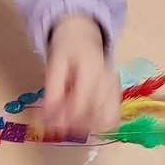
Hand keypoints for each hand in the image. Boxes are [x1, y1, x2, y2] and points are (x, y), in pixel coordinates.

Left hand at [42, 16, 117, 138]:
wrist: (83, 36)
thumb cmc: (67, 50)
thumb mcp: (54, 65)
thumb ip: (52, 91)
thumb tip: (48, 117)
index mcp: (91, 68)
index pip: (80, 101)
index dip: (65, 117)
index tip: (50, 124)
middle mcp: (107, 79)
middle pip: (95, 113)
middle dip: (74, 125)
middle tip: (57, 126)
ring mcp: (115, 87)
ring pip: (107, 118)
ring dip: (88, 128)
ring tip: (71, 126)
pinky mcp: (116, 94)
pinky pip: (114, 116)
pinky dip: (100, 125)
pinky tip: (86, 124)